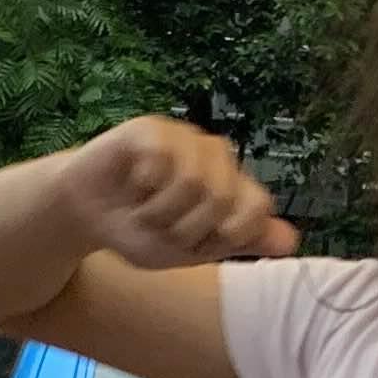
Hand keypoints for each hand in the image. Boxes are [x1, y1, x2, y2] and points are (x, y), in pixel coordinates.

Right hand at [71, 117, 300, 270]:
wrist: (85, 214)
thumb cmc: (138, 230)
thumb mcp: (191, 248)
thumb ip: (239, 241)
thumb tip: (291, 240)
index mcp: (232, 187)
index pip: (258, 206)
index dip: (232, 233)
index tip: (200, 244)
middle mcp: (215, 158)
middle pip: (223, 198)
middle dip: (184, 229)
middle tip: (160, 227)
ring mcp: (185, 138)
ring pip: (194, 181)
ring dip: (160, 212)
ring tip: (143, 211)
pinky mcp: (152, 129)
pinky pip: (161, 160)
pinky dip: (142, 187)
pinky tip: (132, 185)